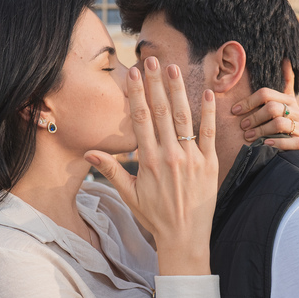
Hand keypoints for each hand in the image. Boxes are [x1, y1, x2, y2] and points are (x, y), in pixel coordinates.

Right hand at [85, 57, 217, 275]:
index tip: (134, 74)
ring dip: (178, 90)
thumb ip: (111, 170)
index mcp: (148, 161)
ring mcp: (191, 159)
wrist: (184, 238)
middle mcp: (169, 156)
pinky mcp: (209, 164)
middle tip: (151, 60)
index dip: (137, 94)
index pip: (140, 119)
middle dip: (155, 84)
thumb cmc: (155, 217)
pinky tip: (206, 92)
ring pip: (183, 118)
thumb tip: (89, 154)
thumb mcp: (129, 195)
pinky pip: (209, 134)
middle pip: (160, 112)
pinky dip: (208, 112)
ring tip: (173, 68)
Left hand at [231, 59, 298, 152]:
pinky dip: (277, 143)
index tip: (235, 110)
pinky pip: (291, 142)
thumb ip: (283, 83)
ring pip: (279, 124)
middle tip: (242, 126)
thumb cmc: (282, 122)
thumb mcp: (281, 103)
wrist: (297, 145)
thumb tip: (286, 59)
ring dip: (261, 130)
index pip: (266, 94)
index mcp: (288, 99)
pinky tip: (266, 144)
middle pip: (272, 107)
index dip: (248, 101)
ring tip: (249, 137)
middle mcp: (296, 111)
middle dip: (254, 117)